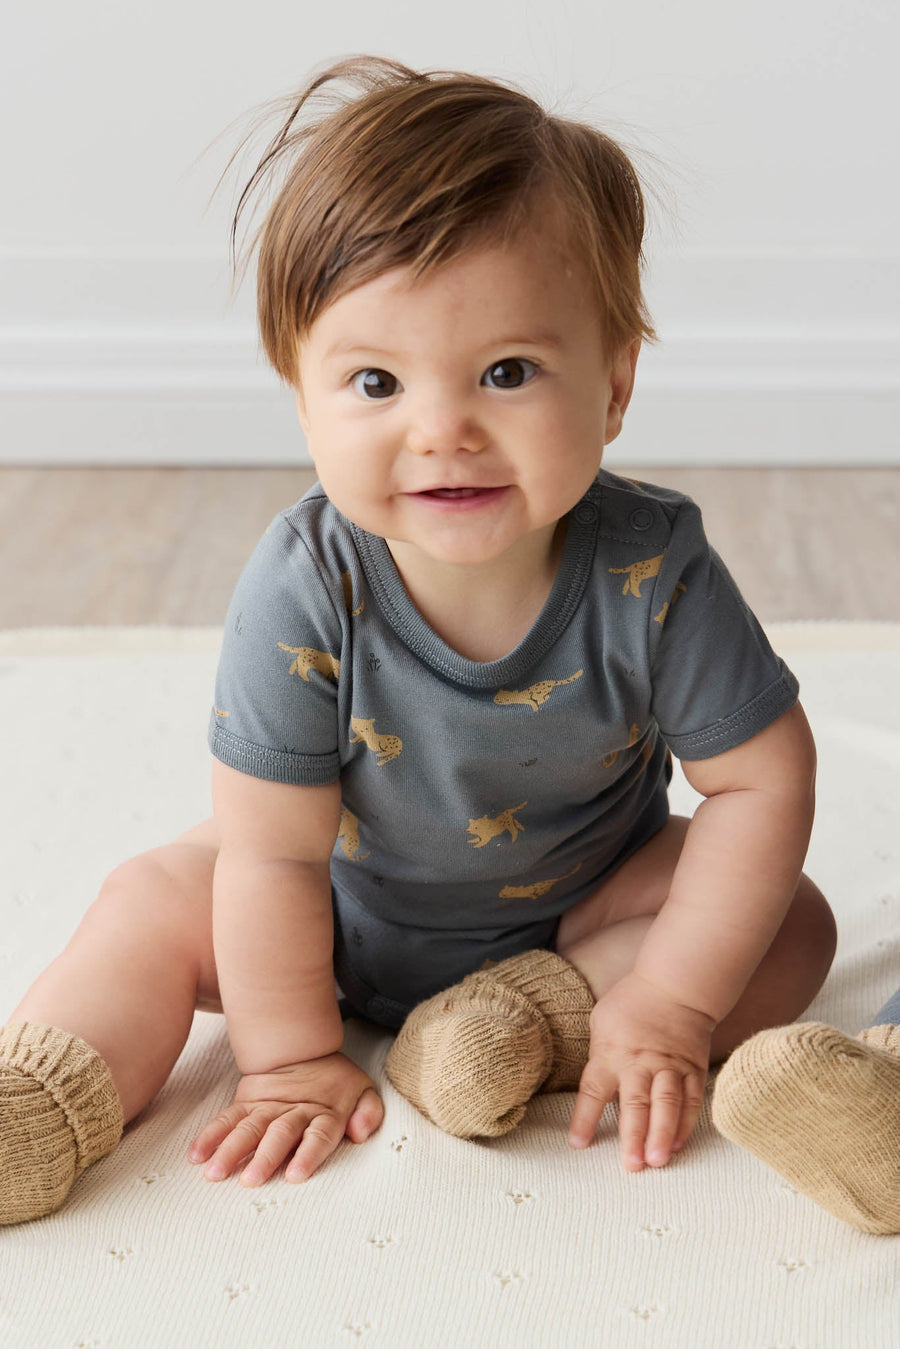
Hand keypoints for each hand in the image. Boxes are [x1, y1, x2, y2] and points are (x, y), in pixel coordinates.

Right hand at [188, 1051, 383, 1185]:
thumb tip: (360, 1132)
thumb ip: (368, 1112)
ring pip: (248, 1129)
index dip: (307, 1154)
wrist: (302, 1048)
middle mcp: (293, 1112)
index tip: (295, 1174)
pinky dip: (210, 1136)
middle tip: (250, 1181)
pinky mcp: (246, 1103)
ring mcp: (267, 1108)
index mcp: (324, 1113)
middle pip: (279, 1135)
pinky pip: (226, 1119)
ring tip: (215, 1173)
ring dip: (230, 1151)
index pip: (318, 1135)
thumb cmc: (334, 1083)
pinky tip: (196, 1155)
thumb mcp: (363, 1091)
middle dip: (265, 1157)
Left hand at [567, 971, 713, 1169]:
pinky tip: (678, 1145)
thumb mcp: (601, 1023)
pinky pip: (690, 1101)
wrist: (674, 985)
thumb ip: (599, 1058)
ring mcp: (669, 1067)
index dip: (585, 1118)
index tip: (578, 1143)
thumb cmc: (631, 1004)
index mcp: (610, 1053)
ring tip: (658, 1161)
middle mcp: (640, 1063)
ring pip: (666, 1105)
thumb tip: (598, 1092)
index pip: (594, 1090)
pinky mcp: (692, 1069)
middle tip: (632, 1165)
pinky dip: (685, 1124)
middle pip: (635, 1103)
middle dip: (633, 1136)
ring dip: (662, 1135)